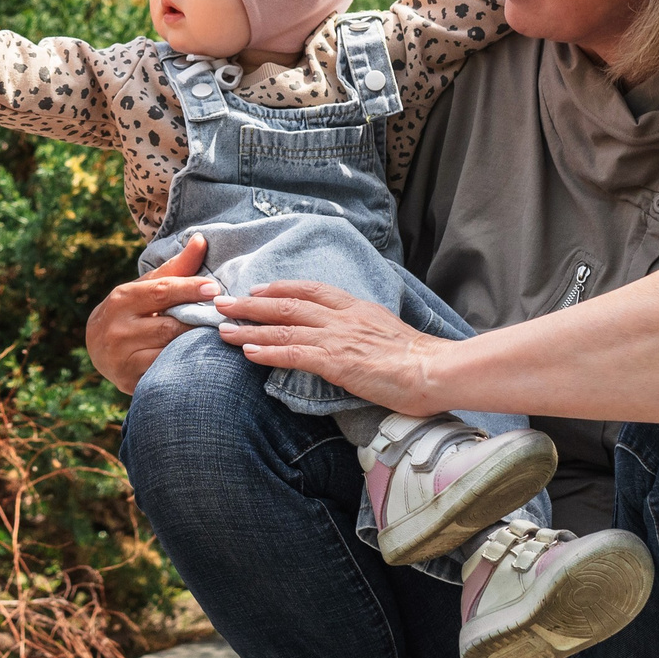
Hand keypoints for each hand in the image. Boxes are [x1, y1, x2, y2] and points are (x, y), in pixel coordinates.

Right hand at [83, 234, 222, 393]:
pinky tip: (202, 361)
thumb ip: (176, 268)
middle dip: (198, 322)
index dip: (189, 290)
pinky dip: (184, 366)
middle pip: (169, 326)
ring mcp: (122, 357)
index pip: (160, 292)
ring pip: (168, 351)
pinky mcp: (128, 380)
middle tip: (226, 318)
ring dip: (195, 345)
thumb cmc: (130, 310)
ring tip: (219, 339)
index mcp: (122, 299)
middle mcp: (118, 328)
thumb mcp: (146, 286)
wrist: (95, 346)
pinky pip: (164, 372)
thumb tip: (201, 240)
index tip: (215, 289)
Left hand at [214, 280, 453, 414]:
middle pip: (288, 304)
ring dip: (249, 329)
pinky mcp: (336, 362)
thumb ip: (365, 331)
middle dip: (251, 304)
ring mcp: (337, 337)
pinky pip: (294, 354)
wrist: (436, 368)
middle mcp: (342, 317)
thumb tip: (353, 340)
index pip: (311, 290)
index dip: (280, 288)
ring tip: (223, 329)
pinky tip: (247, 352)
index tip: (257, 289)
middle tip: (222, 302)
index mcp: (357, 307)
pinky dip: (267, 352)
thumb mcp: (388, 333)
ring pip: (283, 329)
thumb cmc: (419, 359)